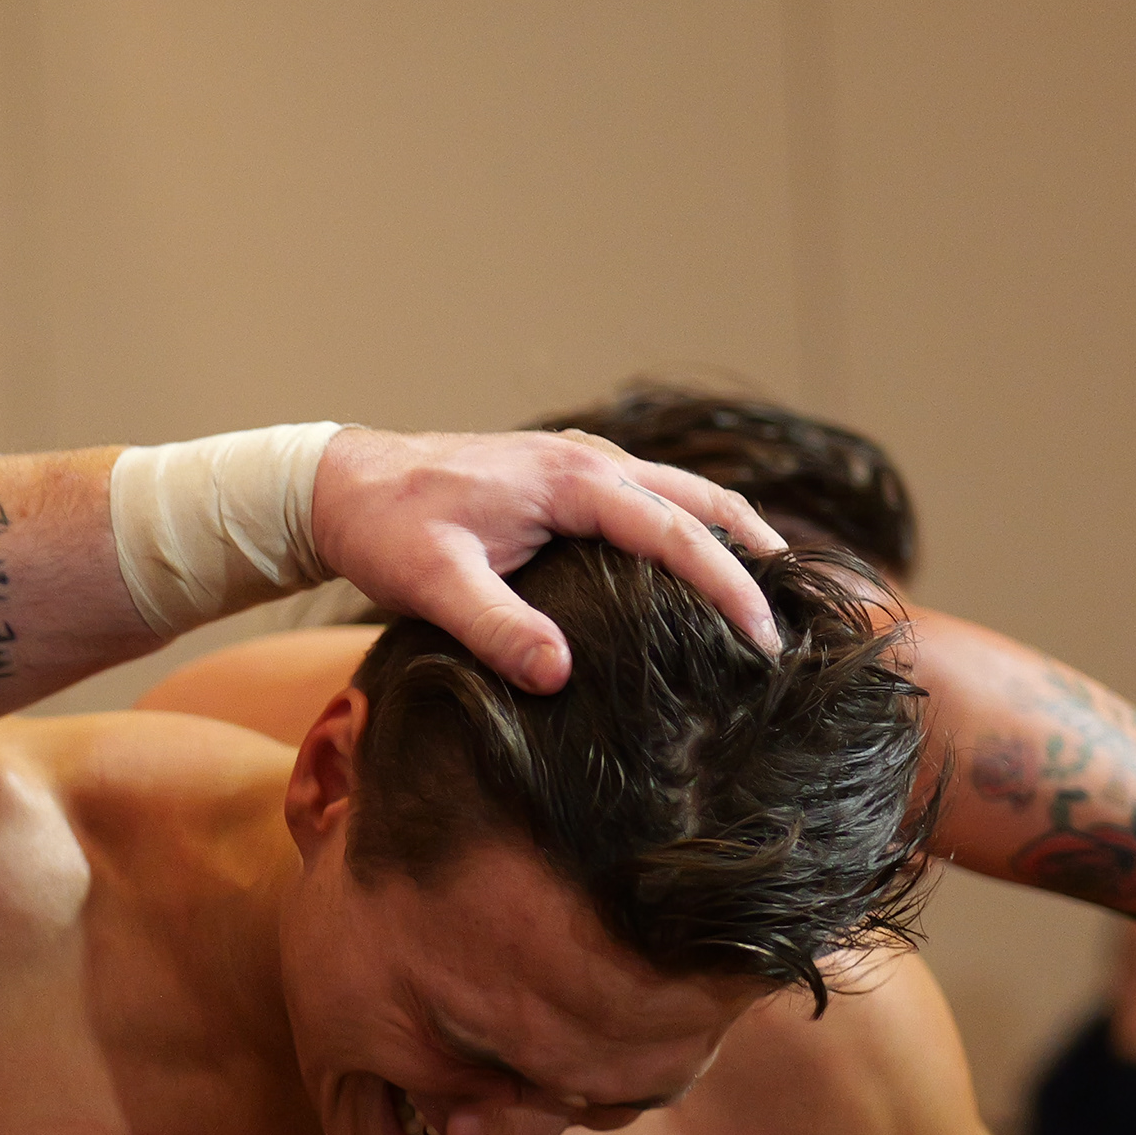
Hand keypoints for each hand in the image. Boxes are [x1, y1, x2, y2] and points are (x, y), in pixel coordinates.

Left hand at [310, 428, 786, 691]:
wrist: (340, 482)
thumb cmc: (385, 528)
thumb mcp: (433, 584)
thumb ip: (495, 628)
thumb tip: (560, 675)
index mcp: (571, 479)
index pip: (676, 531)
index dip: (728, 585)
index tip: (764, 637)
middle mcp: (586, 460)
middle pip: (698, 499)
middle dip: (753, 550)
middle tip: (795, 610)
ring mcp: (577, 462)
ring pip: (678, 490)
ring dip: (727, 530)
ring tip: (769, 581)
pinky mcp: (563, 476)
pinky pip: (647, 494)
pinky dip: (687, 522)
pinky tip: (693, 558)